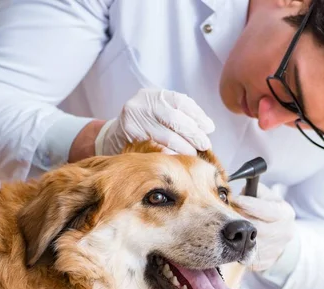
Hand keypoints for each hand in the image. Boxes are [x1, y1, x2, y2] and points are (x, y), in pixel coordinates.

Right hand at [95, 88, 214, 155]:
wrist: (114, 136)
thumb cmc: (146, 127)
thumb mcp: (161, 114)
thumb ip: (181, 117)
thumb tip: (207, 128)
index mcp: (154, 95)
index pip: (181, 101)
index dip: (197, 115)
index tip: (209, 127)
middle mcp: (143, 103)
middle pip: (175, 118)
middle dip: (193, 133)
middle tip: (204, 144)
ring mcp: (134, 119)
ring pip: (166, 136)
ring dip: (184, 147)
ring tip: (193, 154)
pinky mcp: (129, 136)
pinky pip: (155, 148)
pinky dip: (169, 154)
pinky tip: (177, 159)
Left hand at [234, 184, 295, 271]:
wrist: (281, 235)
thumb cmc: (270, 212)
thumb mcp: (268, 197)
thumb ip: (255, 191)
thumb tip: (237, 188)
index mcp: (285, 214)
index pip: (263, 209)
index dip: (245, 203)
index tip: (233, 199)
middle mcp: (284, 232)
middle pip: (256, 228)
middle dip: (239, 221)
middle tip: (227, 215)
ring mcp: (277, 249)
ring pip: (251, 243)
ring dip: (238, 236)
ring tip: (230, 228)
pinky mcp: (268, 261)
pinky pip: (249, 256)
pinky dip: (239, 249)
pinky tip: (235, 241)